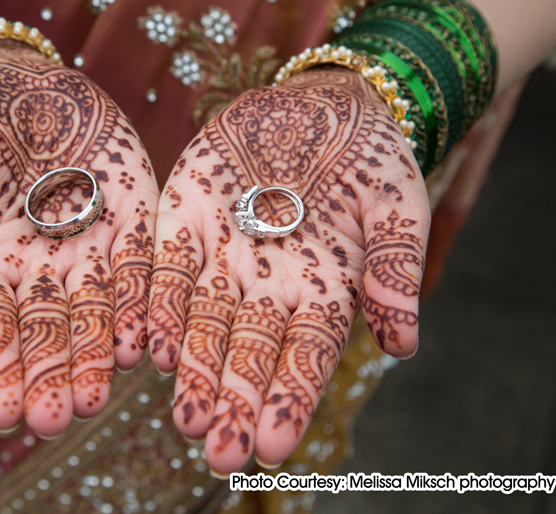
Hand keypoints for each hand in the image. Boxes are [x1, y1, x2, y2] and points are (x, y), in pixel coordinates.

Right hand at [0, 42, 157, 436]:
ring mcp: (90, 246)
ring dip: (98, 353)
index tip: (4, 414)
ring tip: (97, 395)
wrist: (13, 80)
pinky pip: (141, 263)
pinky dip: (140, 301)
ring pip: (99, 311)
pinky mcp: (131, 215)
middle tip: (57, 418)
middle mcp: (44, 270)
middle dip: (54, 375)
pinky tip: (140, 338)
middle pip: (51, 332)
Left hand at [147, 68, 429, 472]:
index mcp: (322, 288)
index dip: (290, 397)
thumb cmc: (369, 155)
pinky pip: (167, 268)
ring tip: (184, 418)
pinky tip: (150, 347)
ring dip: (192, 369)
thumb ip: (397, 267)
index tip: (274, 444)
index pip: (306, 354)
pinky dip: (160, 307)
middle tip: (220, 451)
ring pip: (203, 322)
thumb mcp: (396, 203)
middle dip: (234, 400)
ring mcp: (224, 255)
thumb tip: (404, 345)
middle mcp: (267, 284)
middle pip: (249, 350)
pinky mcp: (186, 219)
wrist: (320, 103)